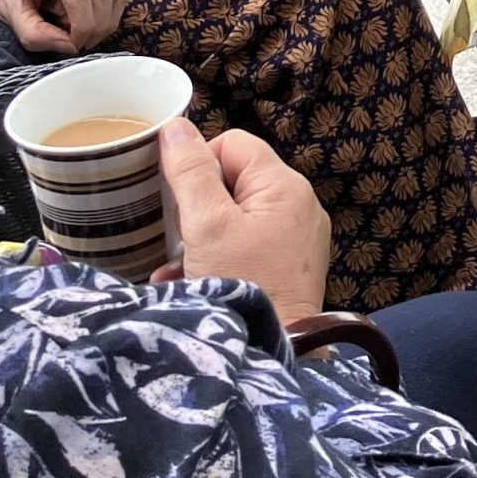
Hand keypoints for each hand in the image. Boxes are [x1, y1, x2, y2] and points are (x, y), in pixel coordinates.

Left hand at [0, 0, 130, 53]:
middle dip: (98, 23)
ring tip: (87, 29)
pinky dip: (112, 4)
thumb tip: (70, 46)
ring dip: (107, 16)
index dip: (83, 24)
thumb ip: (34, 34)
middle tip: (84, 41)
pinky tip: (94, 13)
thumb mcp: (9, 12)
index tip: (76, 44)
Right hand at [159, 119, 331, 322]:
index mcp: (285, 186)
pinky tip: (194, 281)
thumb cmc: (244, 285)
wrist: (277, 350)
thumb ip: (191, 173)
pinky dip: (220, 258)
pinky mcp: (290, 267)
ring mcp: (297, 239)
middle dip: (198, 206)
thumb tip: (177, 127)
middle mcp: (299, 206)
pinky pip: (248, 246)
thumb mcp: (207, 225)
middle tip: (181, 236)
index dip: (198, 164)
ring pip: (237, 217)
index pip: (233, 144)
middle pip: (234, 180)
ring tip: (181, 266)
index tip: (179, 200)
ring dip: (203, 237)